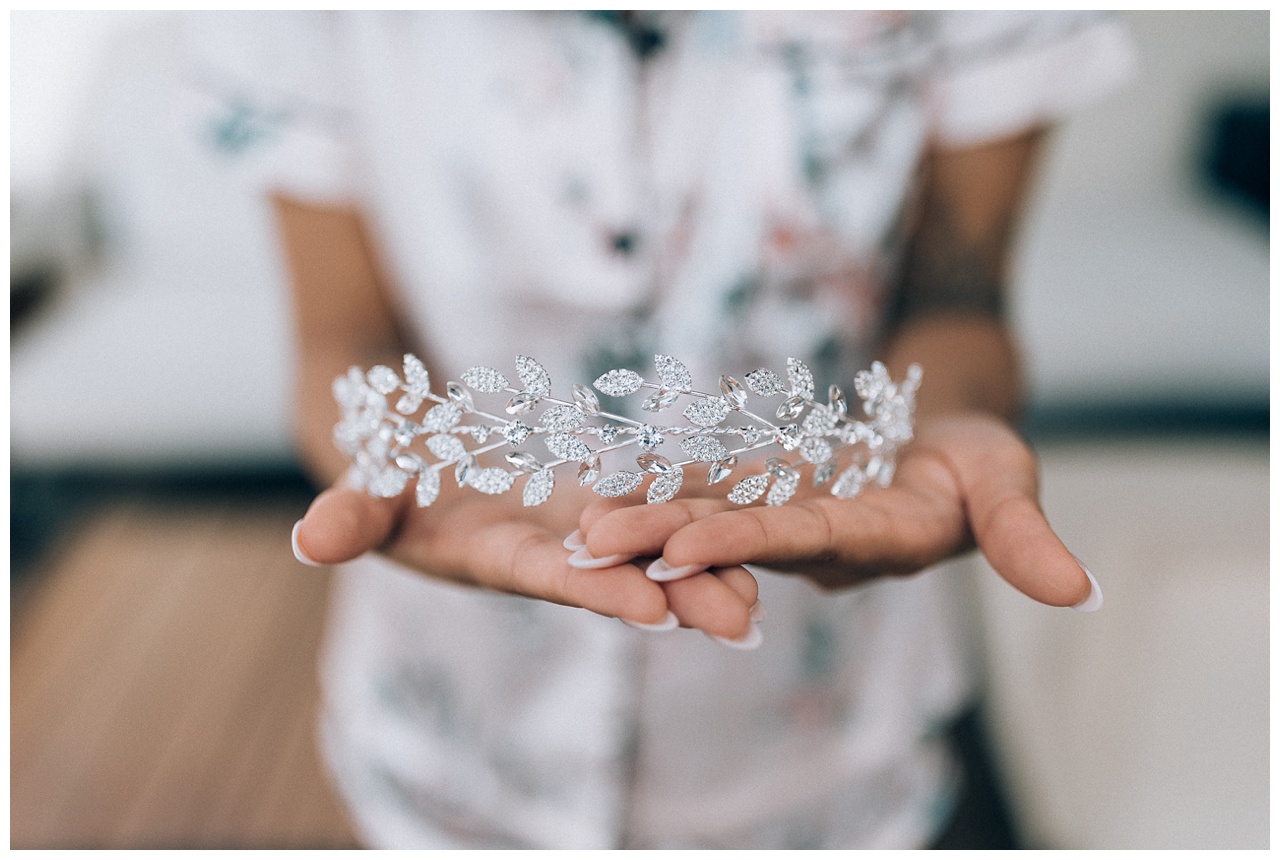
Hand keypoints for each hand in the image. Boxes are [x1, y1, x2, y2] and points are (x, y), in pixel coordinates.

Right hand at [290, 471, 760, 639]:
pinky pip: (655, 504)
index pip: (550, 576)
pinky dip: (699, 511)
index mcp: (493, 554)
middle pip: (618, 575)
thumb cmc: (386, 477)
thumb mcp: (362, 493)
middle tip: (742, 618)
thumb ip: (347, 519)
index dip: (597, 592)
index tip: (652, 612)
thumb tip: (308, 540)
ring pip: (648, 547)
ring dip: (703, 566)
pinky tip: (752, 515)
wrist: (420, 462)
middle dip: (676, 595)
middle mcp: (546, 549)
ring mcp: (577, 526)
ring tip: (762, 591)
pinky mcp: (597, 500)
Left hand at [578, 412, 1096, 607]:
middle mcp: (814, 541)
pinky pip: (701, 488)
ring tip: (574, 526)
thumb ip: (1022, 535)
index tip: (682, 547)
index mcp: (869, 540)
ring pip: (705, 517)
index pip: (800, 543)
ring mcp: (781, 517)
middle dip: (661, 543)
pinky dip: (653, 487)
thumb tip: (1080, 592)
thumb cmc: (978, 455)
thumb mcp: (1006, 480)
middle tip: (589, 548)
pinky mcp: (760, 490)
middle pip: (732, 539)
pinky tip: (598, 487)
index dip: (745, 544)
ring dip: (641, 522)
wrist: (943, 430)